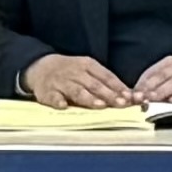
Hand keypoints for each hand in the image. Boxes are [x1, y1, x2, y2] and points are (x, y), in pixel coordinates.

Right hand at [22, 54, 136, 109]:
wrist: (41, 67)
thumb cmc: (71, 73)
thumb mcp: (88, 71)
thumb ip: (106, 83)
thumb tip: (130, 97)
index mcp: (88, 65)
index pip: (106, 76)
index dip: (119, 87)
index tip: (130, 97)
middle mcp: (76, 73)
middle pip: (95, 85)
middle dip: (109, 95)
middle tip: (121, 104)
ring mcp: (61, 82)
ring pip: (77, 91)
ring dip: (89, 99)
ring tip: (99, 105)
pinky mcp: (47, 92)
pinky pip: (53, 97)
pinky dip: (58, 101)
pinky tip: (63, 106)